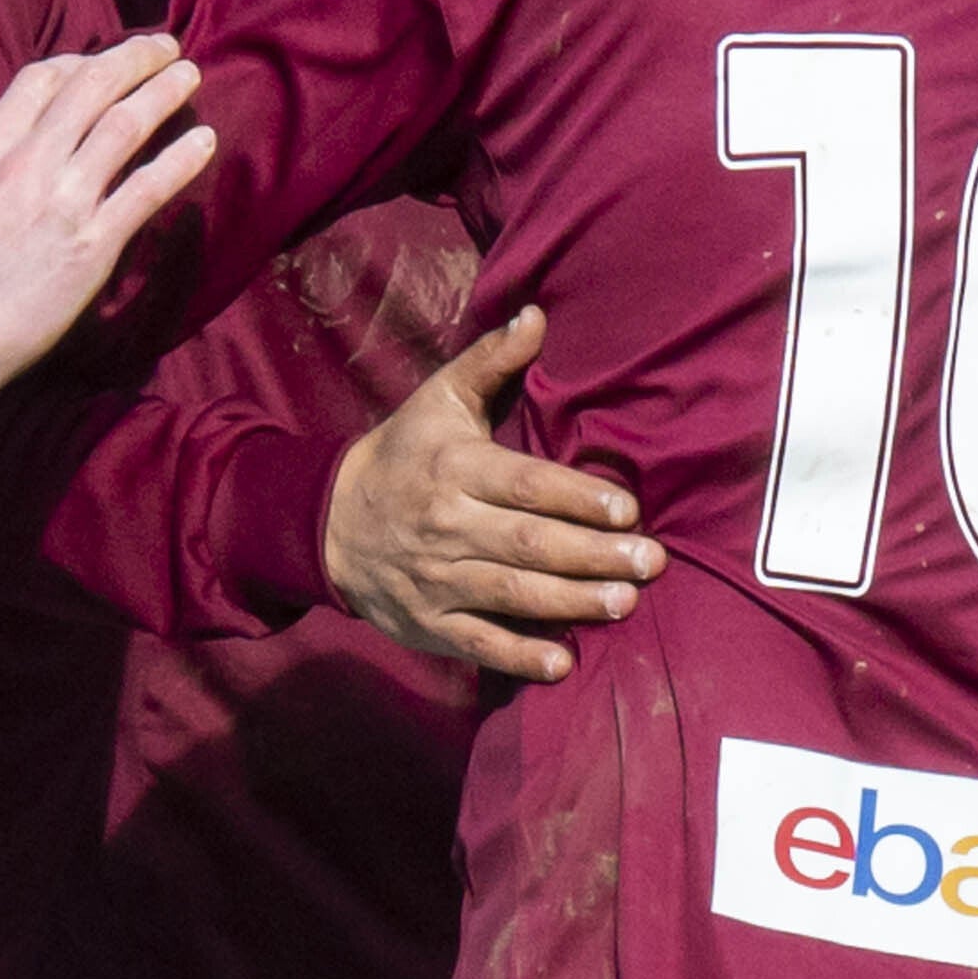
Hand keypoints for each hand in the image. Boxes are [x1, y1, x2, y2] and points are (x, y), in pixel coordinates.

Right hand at [0, 38, 217, 430]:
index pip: (41, 80)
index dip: (79, 63)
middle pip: (91, 87)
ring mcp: (61, 201)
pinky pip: (146, 190)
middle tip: (164, 46)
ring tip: (190, 74)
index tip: (102, 62)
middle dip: (133, 58)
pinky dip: (180, 161)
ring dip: (163, 93)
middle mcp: (26, 163)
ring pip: (124, 126)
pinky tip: (205, 141)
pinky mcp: (90, 246)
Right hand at [324, 307, 663, 682]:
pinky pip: (477, 643)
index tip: (628, 510)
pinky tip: (563, 663)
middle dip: (594, 554)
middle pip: (529, 543)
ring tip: (626, 603)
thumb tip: (538, 315)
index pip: (525, 485)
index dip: (578, 499)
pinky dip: (519, 656)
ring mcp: (436, 578)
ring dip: (572, 602)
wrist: (327, 523)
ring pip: (512, 593)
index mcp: (455, 467)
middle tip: (651, 562)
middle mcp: (446, 524)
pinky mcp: (428, 622)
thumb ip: (491, 362)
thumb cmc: (402, 455)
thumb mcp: (438, 400)